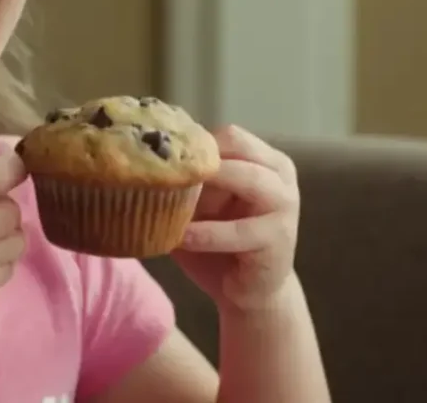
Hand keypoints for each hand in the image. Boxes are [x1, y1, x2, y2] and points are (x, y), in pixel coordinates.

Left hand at [171, 126, 299, 312]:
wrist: (247, 292)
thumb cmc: (217, 240)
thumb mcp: (199, 203)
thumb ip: (185, 179)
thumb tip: (141, 156)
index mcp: (263, 159)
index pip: (228, 135)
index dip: (193, 142)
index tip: (158, 155)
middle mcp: (279, 175)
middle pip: (237, 146)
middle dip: (198, 158)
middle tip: (160, 169)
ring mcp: (285, 205)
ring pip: (246, 178)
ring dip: (205, 186)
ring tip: (169, 195)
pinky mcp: (279, 239)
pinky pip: (239, 231)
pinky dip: (206, 234)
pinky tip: (180, 238)